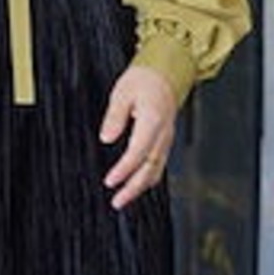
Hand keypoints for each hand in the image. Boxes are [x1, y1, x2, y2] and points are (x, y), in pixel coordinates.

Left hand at [99, 65, 177, 210]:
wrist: (164, 73)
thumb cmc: (143, 79)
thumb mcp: (122, 92)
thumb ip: (115, 117)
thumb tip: (106, 138)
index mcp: (153, 120)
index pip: (138, 152)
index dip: (124, 169)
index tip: (110, 181)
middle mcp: (163, 133)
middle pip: (151, 167)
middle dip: (134, 188)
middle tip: (117, 201)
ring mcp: (166, 138)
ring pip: (156, 168)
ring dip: (140, 187)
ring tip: (123, 200)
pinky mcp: (164, 140)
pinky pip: (158, 163)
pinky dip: (148, 177)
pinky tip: (136, 186)